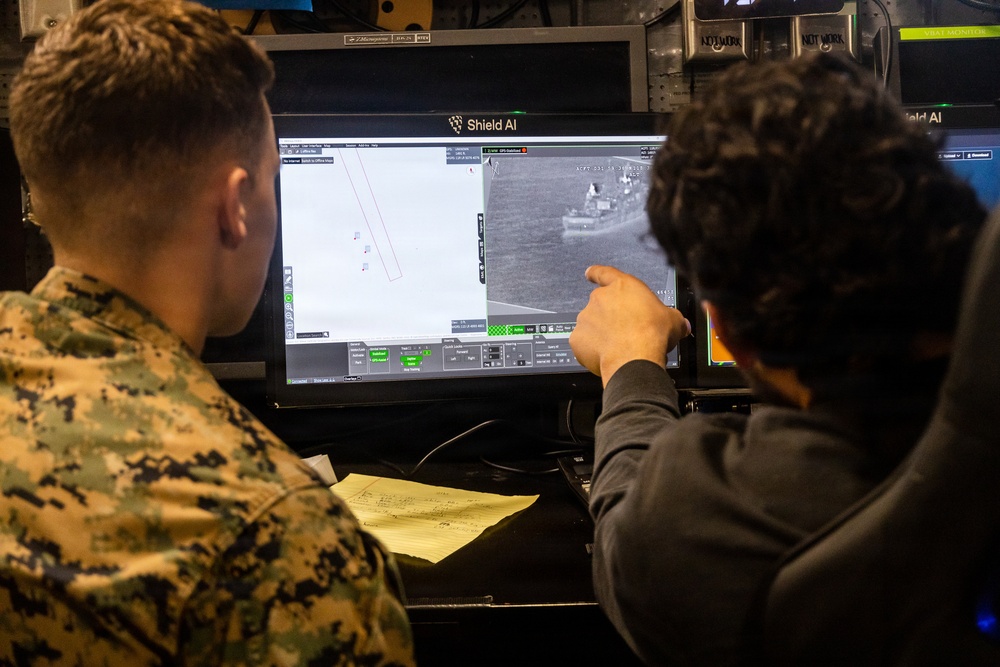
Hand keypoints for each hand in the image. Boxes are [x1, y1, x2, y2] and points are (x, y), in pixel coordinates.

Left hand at [569, 265, 689, 384]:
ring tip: (619, 346)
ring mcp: (586, 317)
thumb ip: (673, 317)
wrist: (634, 358)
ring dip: (601, 332)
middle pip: (601, 304)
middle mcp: (600, 298)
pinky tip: (607, 354)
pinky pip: (583, 342)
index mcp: (622, 286)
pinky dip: (592, 348)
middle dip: (609, 316)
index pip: (605, 273)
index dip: (596, 273)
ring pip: (591, 324)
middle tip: (625, 330)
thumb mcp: (673, 320)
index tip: (590, 273)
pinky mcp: (578, 338)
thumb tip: (680, 324)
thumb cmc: (651, 334)